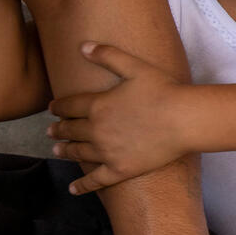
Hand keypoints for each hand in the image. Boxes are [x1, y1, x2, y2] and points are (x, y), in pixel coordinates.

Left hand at [49, 41, 193, 193]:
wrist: (184, 119)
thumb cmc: (163, 90)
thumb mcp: (135, 67)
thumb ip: (107, 55)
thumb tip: (82, 46)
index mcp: (97, 105)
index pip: (69, 106)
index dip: (59, 107)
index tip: (52, 108)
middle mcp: (96, 130)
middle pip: (71, 130)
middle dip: (59, 130)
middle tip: (51, 131)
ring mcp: (107, 152)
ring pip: (78, 153)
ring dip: (65, 152)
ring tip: (58, 151)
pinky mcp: (120, 169)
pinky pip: (96, 180)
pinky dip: (82, 185)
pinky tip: (73, 188)